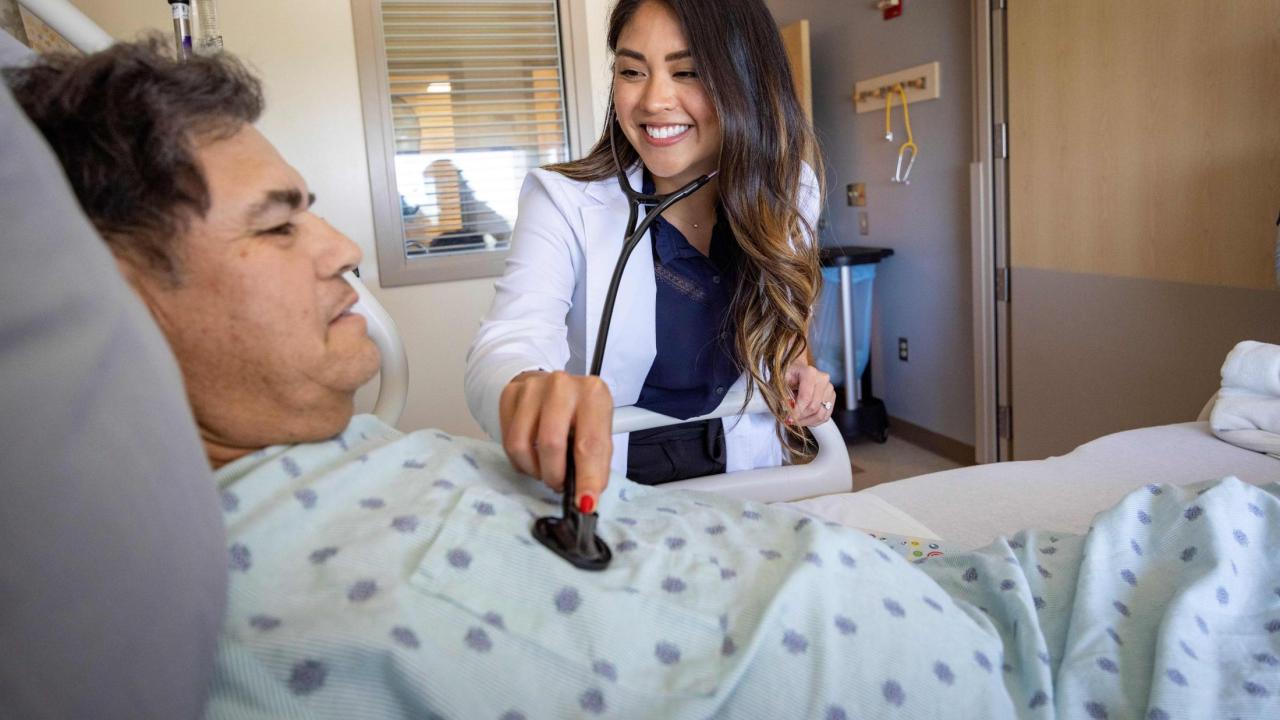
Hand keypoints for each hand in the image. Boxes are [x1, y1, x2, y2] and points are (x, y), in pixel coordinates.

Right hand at [498, 370, 612, 508]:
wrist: (556, 389)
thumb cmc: (581, 417)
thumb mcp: (600, 435)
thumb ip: (596, 466)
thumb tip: (586, 501)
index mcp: (593, 394)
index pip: (588, 443)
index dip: (586, 478)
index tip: (584, 504)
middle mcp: (562, 385)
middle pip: (550, 444)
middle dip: (554, 475)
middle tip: (559, 483)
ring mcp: (532, 387)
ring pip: (521, 445)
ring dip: (534, 469)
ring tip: (545, 468)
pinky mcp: (510, 393)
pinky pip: (507, 440)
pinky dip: (520, 459)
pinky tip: (532, 454)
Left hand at [785, 361, 835, 426]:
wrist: (797, 371)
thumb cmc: (788, 376)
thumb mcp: (781, 381)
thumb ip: (783, 395)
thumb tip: (788, 410)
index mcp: (810, 373)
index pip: (806, 397)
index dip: (797, 411)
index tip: (788, 418)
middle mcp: (823, 379)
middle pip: (813, 407)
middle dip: (800, 417)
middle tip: (790, 420)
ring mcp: (829, 388)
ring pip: (821, 414)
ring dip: (806, 421)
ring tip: (796, 420)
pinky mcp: (831, 397)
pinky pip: (825, 416)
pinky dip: (813, 421)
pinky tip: (804, 420)